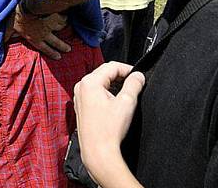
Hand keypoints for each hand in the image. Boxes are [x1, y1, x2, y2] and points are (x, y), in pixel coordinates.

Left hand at [8, 3, 69, 59]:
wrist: (27, 8)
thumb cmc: (17, 18)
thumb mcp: (10, 27)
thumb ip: (8, 34)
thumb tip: (2, 41)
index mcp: (34, 38)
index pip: (44, 48)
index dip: (51, 52)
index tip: (59, 57)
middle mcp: (44, 34)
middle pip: (55, 42)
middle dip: (62, 46)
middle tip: (69, 49)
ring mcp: (50, 26)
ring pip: (59, 29)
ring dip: (63, 28)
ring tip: (68, 29)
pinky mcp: (53, 17)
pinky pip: (61, 19)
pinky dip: (64, 18)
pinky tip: (66, 17)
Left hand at [74, 62, 144, 181]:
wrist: (98, 151)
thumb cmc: (108, 130)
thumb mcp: (126, 102)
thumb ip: (134, 84)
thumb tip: (137, 75)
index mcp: (89, 82)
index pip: (111, 66)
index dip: (128, 69)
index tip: (138, 76)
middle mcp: (81, 87)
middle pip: (104, 73)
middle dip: (121, 77)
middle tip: (135, 85)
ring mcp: (79, 96)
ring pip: (100, 83)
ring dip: (114, 86)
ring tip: (127, 95)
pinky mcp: (81, 106)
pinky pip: (95, 93)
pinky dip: (107, 94)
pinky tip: (116, 103)